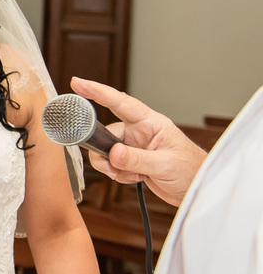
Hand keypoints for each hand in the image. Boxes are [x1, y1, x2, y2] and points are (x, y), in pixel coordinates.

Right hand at [71, 77, 205, 206]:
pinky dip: (118, 174)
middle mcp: (139, 132)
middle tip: (111, 166)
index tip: (78, 83)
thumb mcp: (165, 165)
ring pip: (106, 152)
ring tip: (130, 175)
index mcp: (151, 123)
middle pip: (106, 134)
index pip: (120, 103)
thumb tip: (113, 153)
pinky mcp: (131, 160)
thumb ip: (137, 159)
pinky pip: (112, 164)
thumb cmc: (192, 170)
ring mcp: (134, 146)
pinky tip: (135, 178)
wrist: (196, 190)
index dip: (98, 91)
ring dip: (112, 167)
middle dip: (104, 152)